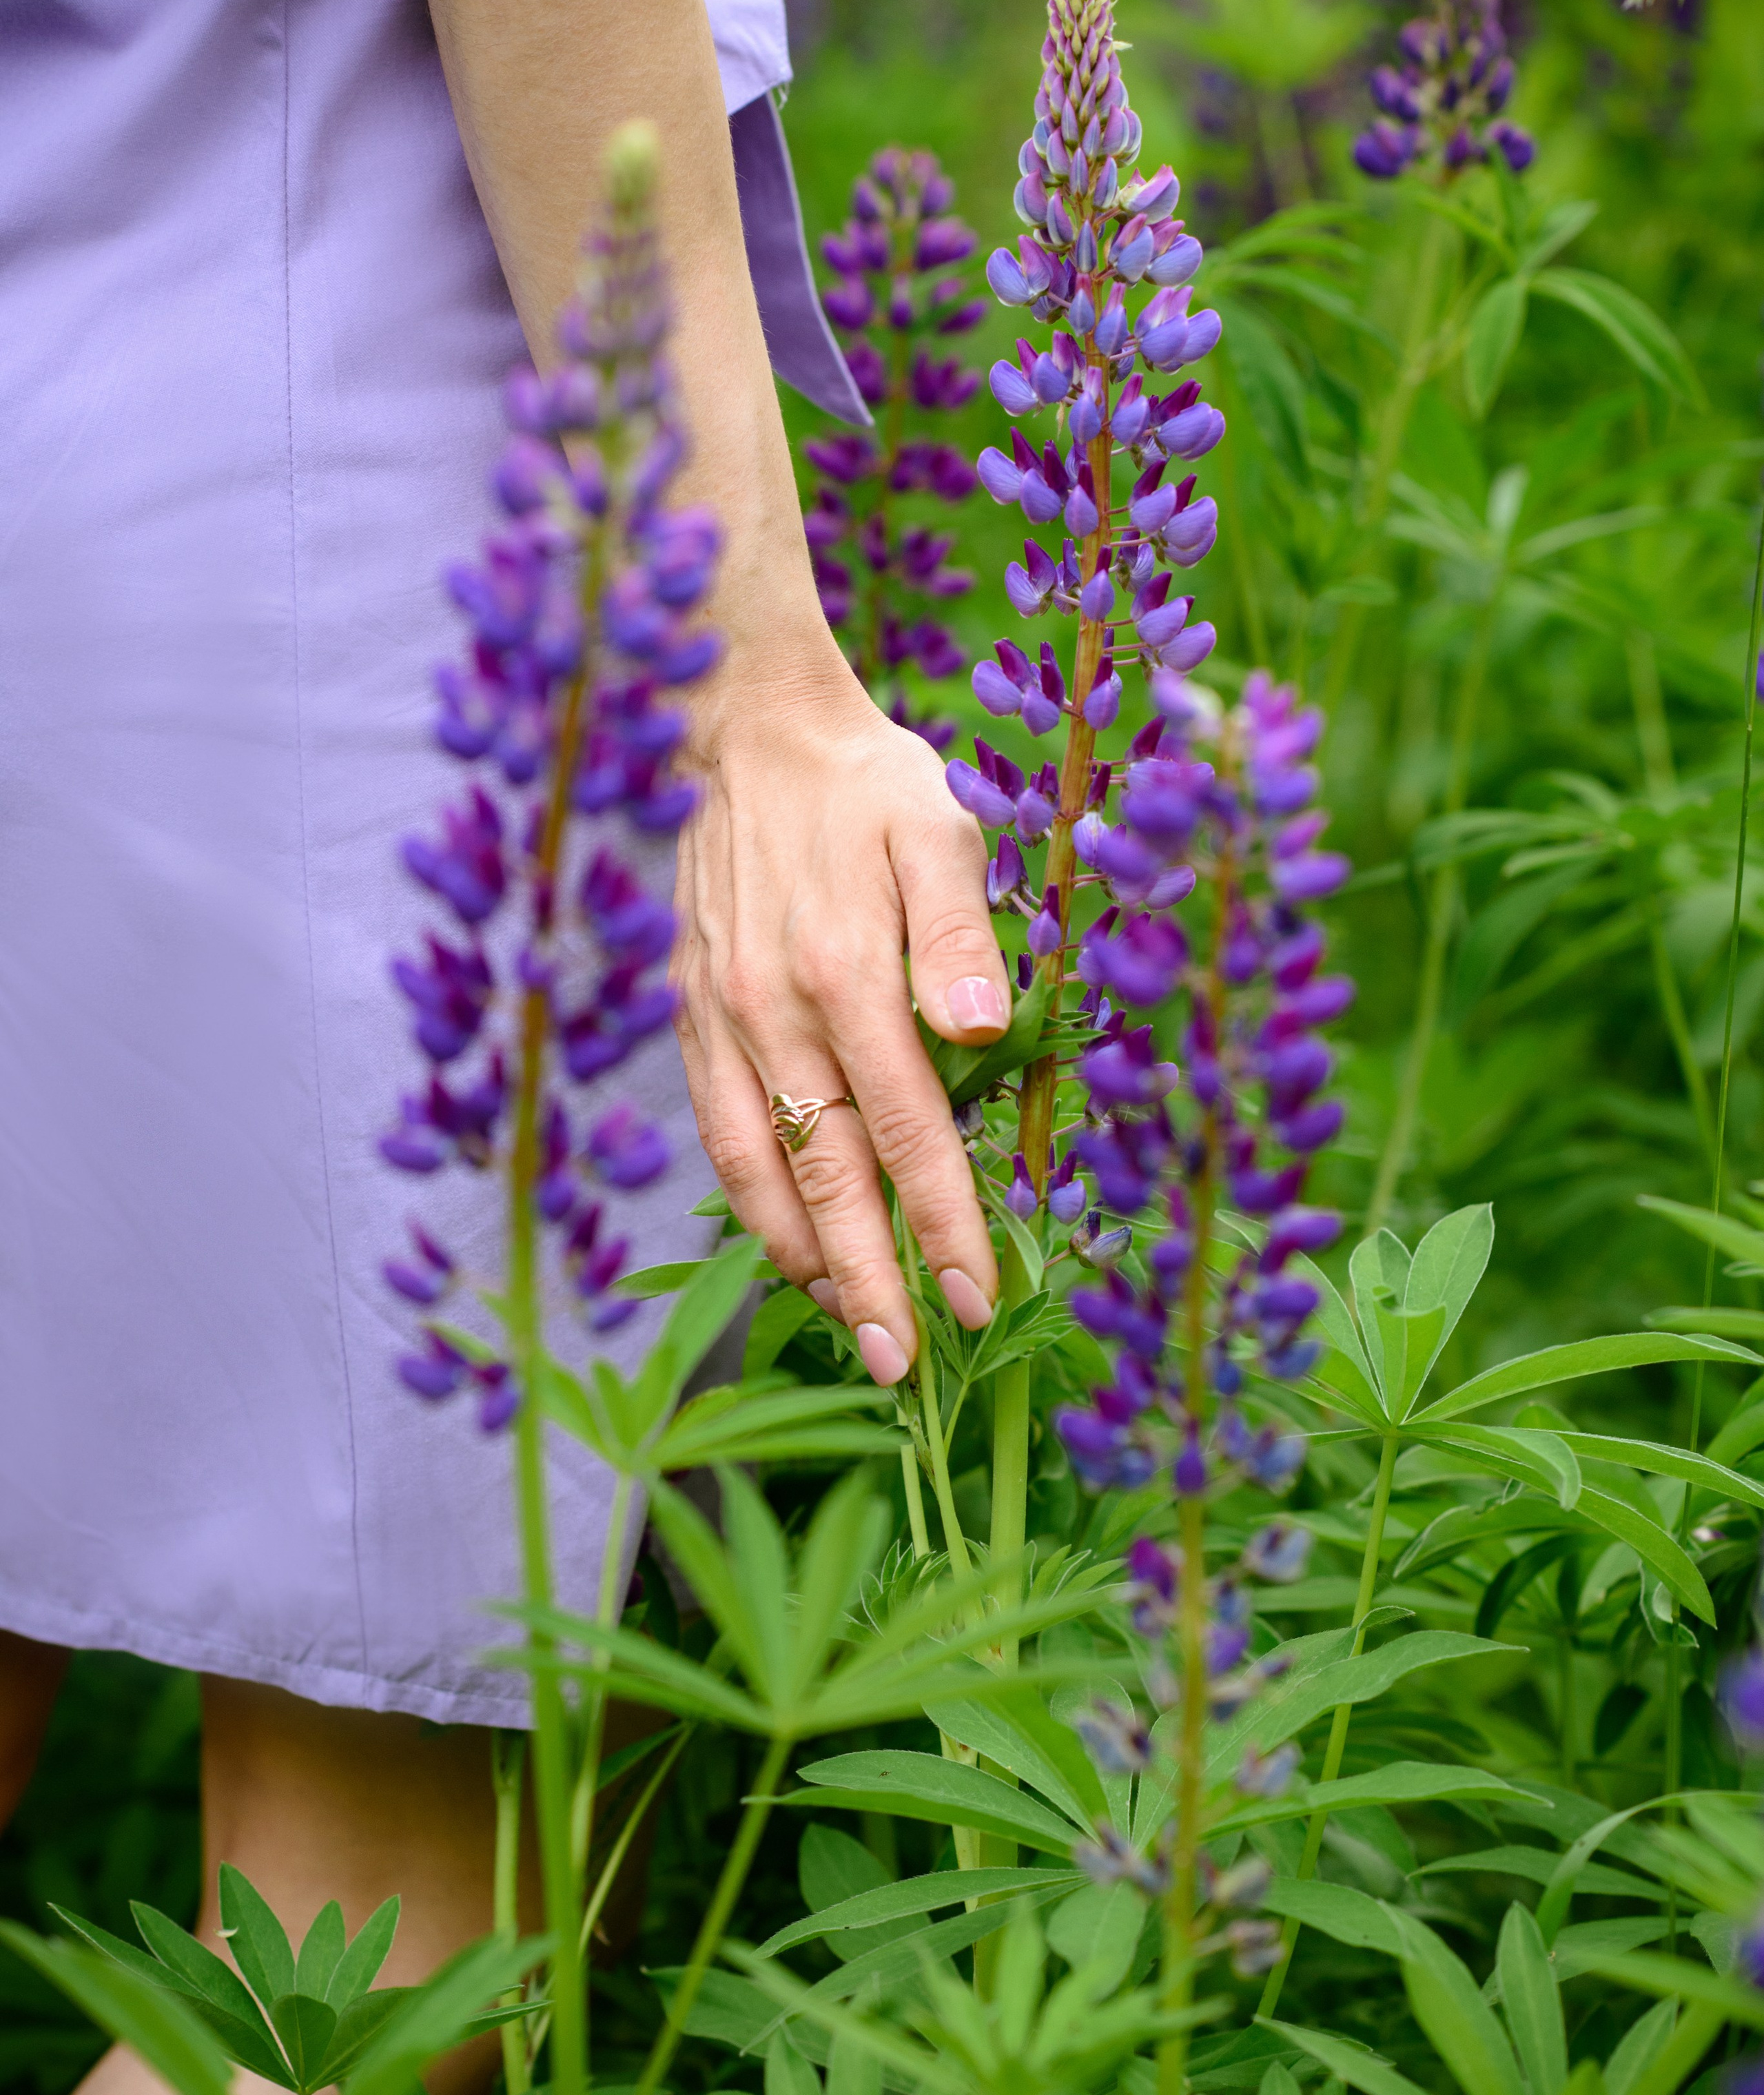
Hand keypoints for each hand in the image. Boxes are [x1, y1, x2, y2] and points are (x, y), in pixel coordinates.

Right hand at [672, 664, 1010, 1385]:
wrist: (745, 731)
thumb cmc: (862, 784)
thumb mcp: (935, 827)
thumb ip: (956, 933)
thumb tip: (981, 1032)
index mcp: (842, 973)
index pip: (907, 1130)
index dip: (941, 1222)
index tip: (975, 1297)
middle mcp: (772, 1012)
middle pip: (827, 1177)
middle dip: (868, 1279)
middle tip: (902, 1363)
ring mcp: (720, 1022)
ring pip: (759, 1170)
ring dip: (802, 1258)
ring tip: (845, 1325)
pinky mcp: (689, 1018)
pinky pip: (718, 1133)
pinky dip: (750, 1202)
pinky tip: (786, 1244)